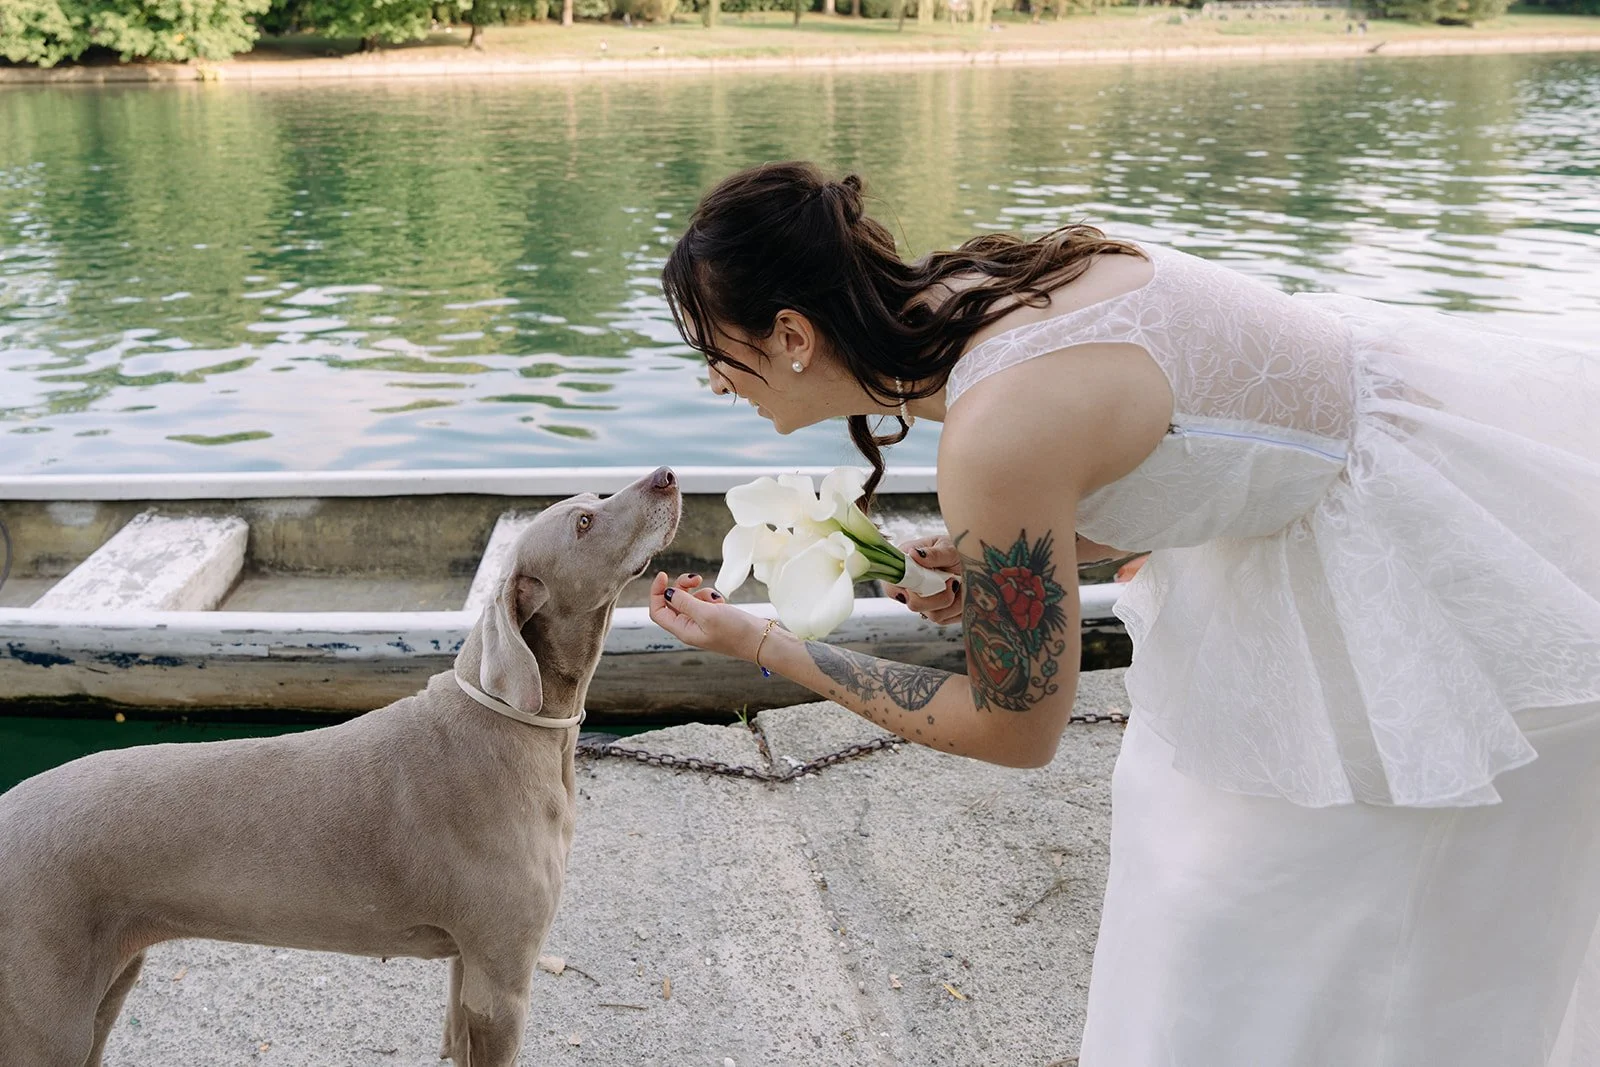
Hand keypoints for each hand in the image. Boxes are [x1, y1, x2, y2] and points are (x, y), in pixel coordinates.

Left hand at [648, 572, 768, 660]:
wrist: (762, 641)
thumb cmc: (735, 631)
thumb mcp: (707, 614)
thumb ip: (684, 602)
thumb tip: (667, 592)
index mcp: (683, 630)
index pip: (658, 611)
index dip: (656, 593)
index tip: (664, 575)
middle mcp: (690, 627)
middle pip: (673, 602)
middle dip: (682, 587)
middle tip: (696, 578)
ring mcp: (702, 622)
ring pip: (690, 599)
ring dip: (700, 592)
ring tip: (716, 597)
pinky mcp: (714, 618)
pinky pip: (704, 601)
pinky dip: (711, 597)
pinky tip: (722, 601)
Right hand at [881, 534, 962, 625]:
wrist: (970, 560)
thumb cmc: (954, 549)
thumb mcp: (946, 546)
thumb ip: (933, 553)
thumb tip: (915, 554)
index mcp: (904, 567)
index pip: (891, 586)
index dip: (904, 589)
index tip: (926, 581)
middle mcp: (910, 588)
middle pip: (914, 605)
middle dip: (937, 595)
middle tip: (952, 579)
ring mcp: (924, 603)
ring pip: (934, 615)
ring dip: (952, 600)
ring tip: (959, 582)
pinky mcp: (937, 613)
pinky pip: (946, 619)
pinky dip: (958, 607)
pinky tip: (961, 593)